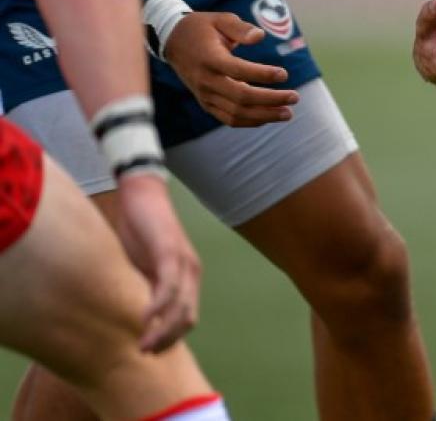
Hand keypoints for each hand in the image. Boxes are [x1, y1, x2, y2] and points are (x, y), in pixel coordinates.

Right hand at [115, 174, 201, 352]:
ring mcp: (184, 261)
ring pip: (181, 306)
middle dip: (167, 340)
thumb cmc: (139, 232)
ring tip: (143, 344)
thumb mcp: (141, 268)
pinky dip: (159, 305)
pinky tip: (144, 318)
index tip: (151, 353)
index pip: (187, 317)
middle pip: (188, 318)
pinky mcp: (170, 250)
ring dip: (163, 329)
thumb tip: (130, 317)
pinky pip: (169, 284)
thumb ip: (142, 289)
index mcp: (187, 278)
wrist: (141, 195)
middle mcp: (191, 272)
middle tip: (144, 353)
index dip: (171, 339)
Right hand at [163, 12, 297, 125]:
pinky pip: (228, 118)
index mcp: (210, 59)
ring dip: (264, 115)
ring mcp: (204, 94)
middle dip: (270, 100)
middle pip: (241, 97)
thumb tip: (261, 36)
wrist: (173, 42)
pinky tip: (269, 117)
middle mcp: (206, 80)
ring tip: (287, 113)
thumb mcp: (220, 19)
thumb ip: (241, 28)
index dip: (262, 75)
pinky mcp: (205, 103)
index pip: (238, 71)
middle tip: (295, 97)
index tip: (284, 74)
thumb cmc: (202, 28)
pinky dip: (249, 121)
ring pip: (235, 113)